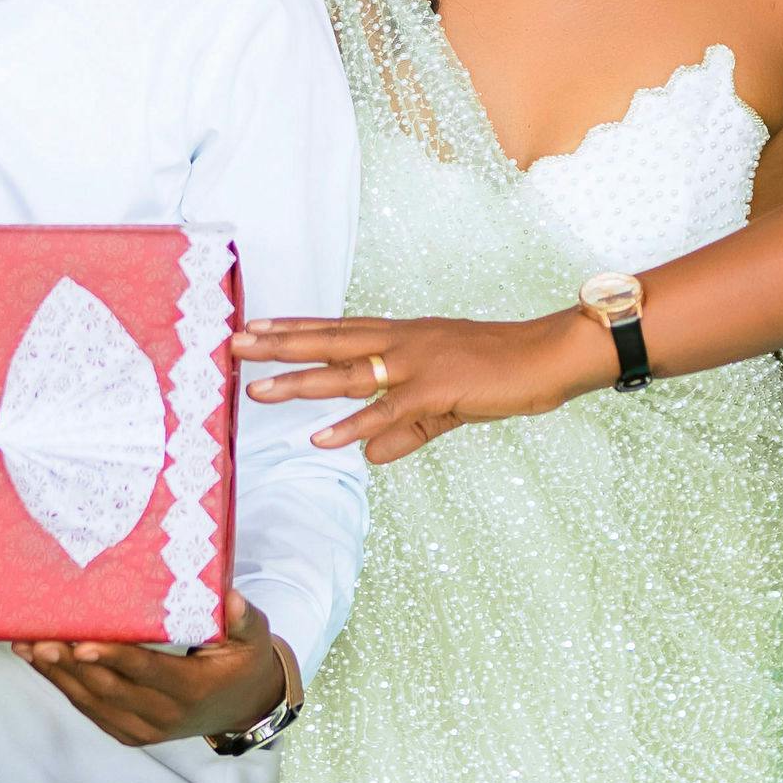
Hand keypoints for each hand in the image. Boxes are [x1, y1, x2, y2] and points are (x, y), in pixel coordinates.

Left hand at [14, 591, 288, 747]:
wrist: (244, 706)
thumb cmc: (244, 662)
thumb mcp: (254, 638)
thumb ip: (244, 619)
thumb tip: (232, 599)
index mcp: (191, 690)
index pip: (145, 672)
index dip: (112, 657)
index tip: (80, 642)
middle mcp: (164, 716)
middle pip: (108, 688)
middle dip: (69, 663)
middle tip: (37, 636)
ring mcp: (144, 729)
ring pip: (92, 702)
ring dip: (57, 674)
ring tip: (26, 645)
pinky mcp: (130, 732)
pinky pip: (91, 710)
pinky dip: (64, 686)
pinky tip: (40, 662)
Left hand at [234, 311, 614, 465]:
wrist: (549, 355)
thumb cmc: (502, 371)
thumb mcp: (446, 403)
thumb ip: (405, 430)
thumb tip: (368, 457)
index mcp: (404, 337)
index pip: (338, 330)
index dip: (295, 329)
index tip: (254, 326)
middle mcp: (403, 342)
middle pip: (329, 341)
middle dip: (279, 344)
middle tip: (233, 344)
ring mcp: (418, 363)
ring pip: (348, 373)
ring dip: (301, 383)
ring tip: (258, 392)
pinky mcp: (439, 389)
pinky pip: (388, 412)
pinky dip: (354, 426)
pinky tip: (322, 438)